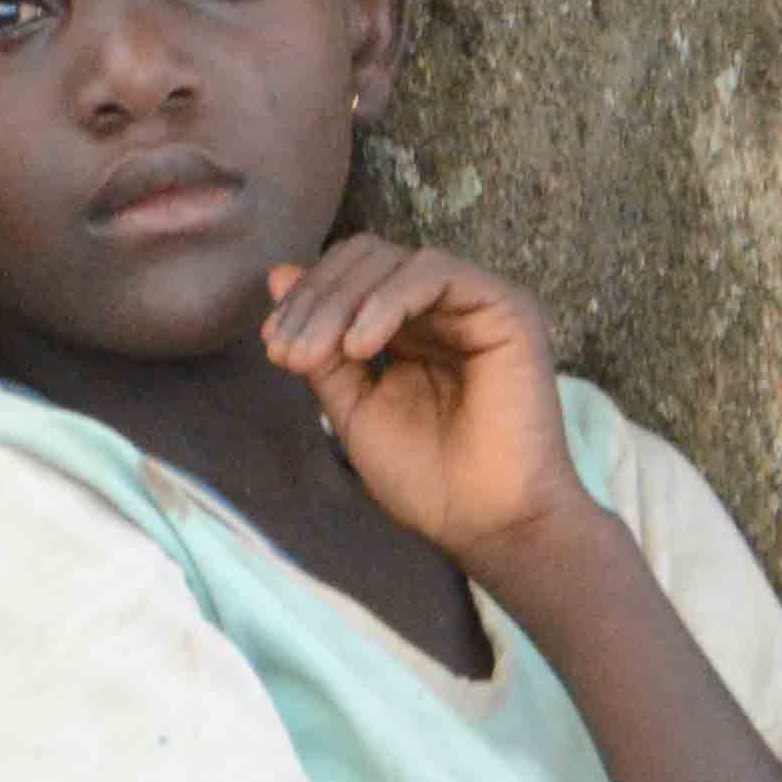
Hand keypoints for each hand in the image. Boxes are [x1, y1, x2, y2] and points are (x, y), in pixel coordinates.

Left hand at [261, 239, 593, 567]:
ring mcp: (476, 303)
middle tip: (289, 354)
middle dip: (315, 300)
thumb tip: (278, 275)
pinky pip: (433, 273)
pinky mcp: (507, 307)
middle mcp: (444, 306)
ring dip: (340, 302)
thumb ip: (321, 346)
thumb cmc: (427, 478)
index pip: (350, 277)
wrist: (487, 523)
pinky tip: (360, 347)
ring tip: (317, 357)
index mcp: (411, 327)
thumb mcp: (353, 406)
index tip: (274, 347)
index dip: (306, 300)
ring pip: (392, 260)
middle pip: (365, 258)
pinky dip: (386, 302)